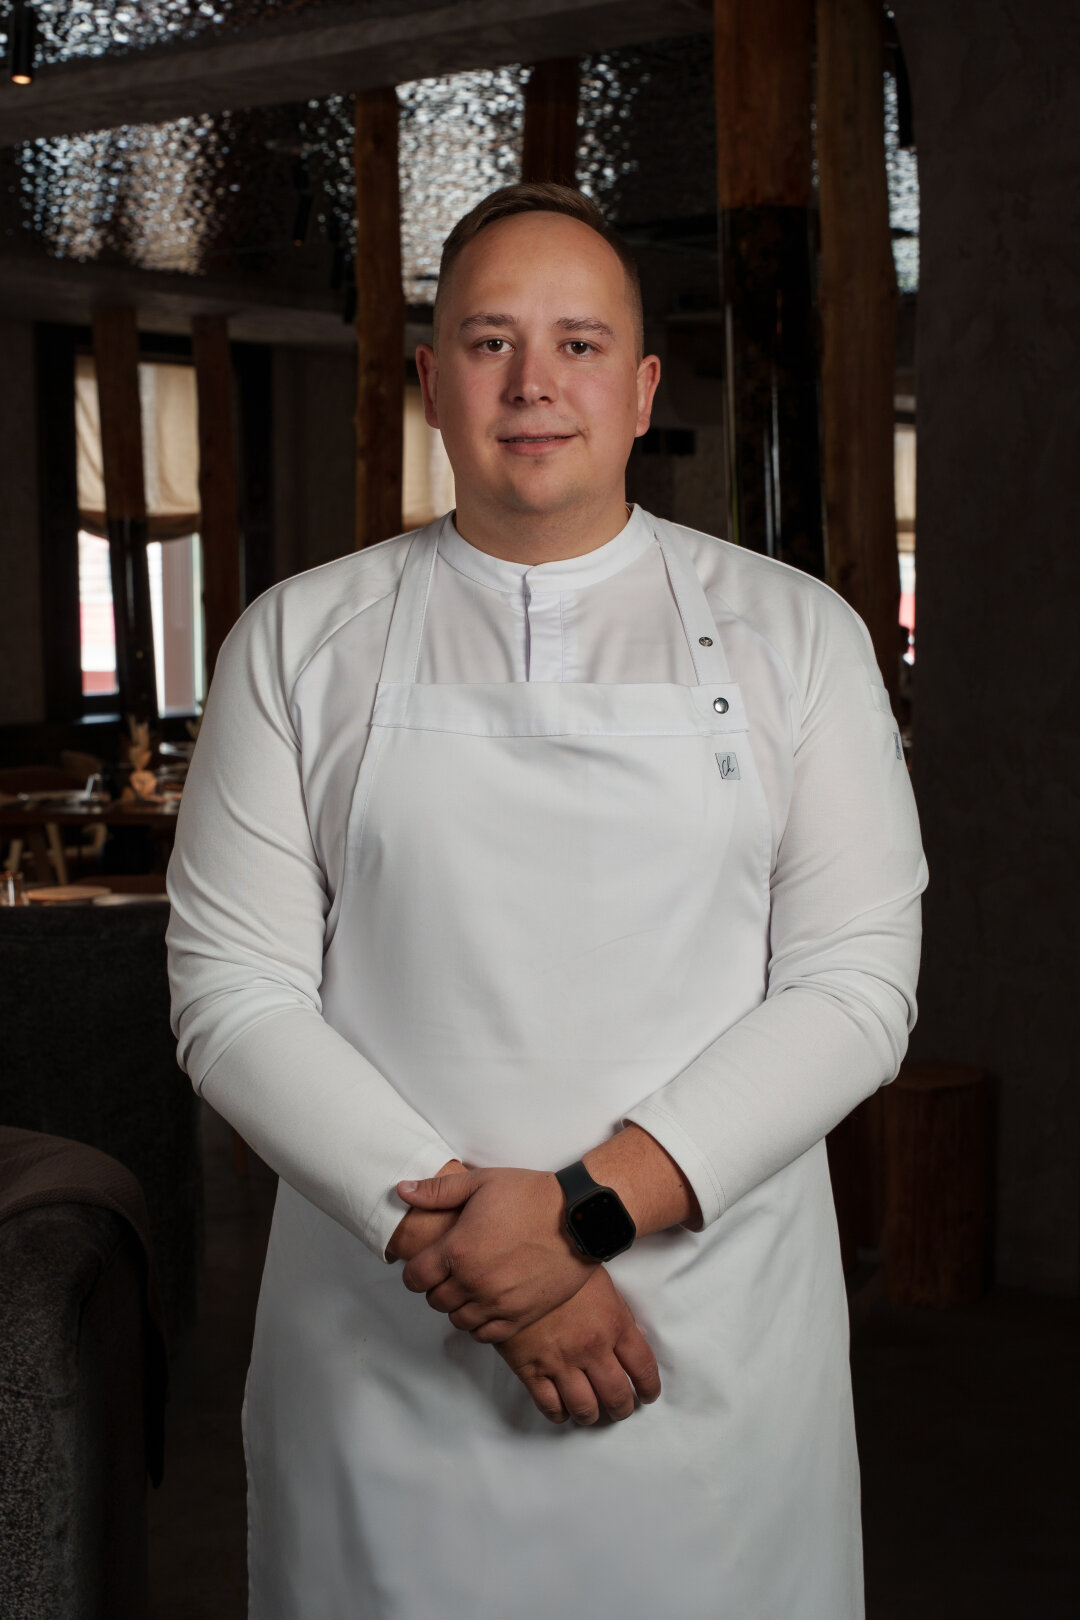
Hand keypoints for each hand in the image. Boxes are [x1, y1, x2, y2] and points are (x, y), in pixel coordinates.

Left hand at [396, 1166, 594, 1342]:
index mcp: (458, 1250)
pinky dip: (479, 1324)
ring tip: (469, 1287)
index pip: (415, 1277)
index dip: (415, 1271)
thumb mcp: (481, 1182)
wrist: (579, 1218)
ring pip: (458, 1319)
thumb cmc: (531, 1196)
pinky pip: (485, 1334)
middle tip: (449, 1272)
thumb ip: (437, 1191)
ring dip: (458, 1306)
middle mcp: (473, 1282)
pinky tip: (486, 1305)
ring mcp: (497, 1303)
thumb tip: (403, 1191)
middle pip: (435, 1300)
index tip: (424, 1266)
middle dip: (437, 1286)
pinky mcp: (520, 1316)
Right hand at [495, 1266, 660, 1424]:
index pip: (643, 1368)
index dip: (649, 1388)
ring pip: (585, 1408)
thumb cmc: (560, 1267)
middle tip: (620, 1408)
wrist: (514, 1265)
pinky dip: (560, 1414)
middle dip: (622, 1408)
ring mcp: (560, 1361)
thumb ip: (620, 1313)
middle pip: (617, 1396)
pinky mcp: (531, 1369)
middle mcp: (591, 1348)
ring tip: (592, 1413)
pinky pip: (550, 1406)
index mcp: (613, 1323)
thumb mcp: (601, 1282)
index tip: (648, 1395)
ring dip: (592, 1415)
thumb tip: (636, 1338)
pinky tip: (563, 1409)